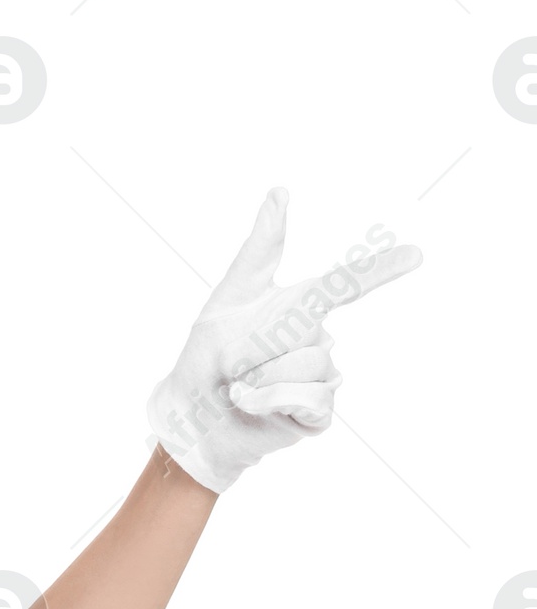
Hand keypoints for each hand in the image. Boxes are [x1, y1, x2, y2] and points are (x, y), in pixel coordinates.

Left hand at [146, 188, 421, 493]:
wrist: (192, 416)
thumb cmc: (208, 357)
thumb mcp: (230, 296)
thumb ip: (260, 248)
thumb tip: (279, 191)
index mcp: (301, 309)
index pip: (346, 284)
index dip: (381, 269)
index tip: (416, 254)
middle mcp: (317, 341)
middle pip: (315, 329)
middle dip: (264, 344)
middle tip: (234, 362)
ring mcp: (320, 380)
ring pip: (314, 365)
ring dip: (265, 376)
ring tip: (241, 387)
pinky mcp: (316, 415)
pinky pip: (312, 399)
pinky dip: (273, 401)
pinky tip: (252, 405)